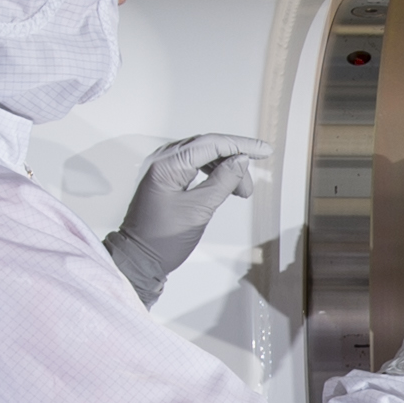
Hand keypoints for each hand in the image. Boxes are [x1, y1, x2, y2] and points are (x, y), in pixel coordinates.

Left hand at [103, 133, 269, 301]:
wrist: (139, 258)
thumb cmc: (162, 239)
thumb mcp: (199, 210)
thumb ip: (223, 181)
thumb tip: (241, 160)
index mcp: (167, 164)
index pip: (211, 144)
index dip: (241, 145)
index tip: (264, 151)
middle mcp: (162, 159)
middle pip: (207, 146)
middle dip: (235, 159)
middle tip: (250, 185)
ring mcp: (162, 167)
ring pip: (202, 155)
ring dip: (225, 167)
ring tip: (240, 191)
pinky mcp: (166, 177)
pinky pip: (194, 165)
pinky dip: (213, 172)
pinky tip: (225, 185)